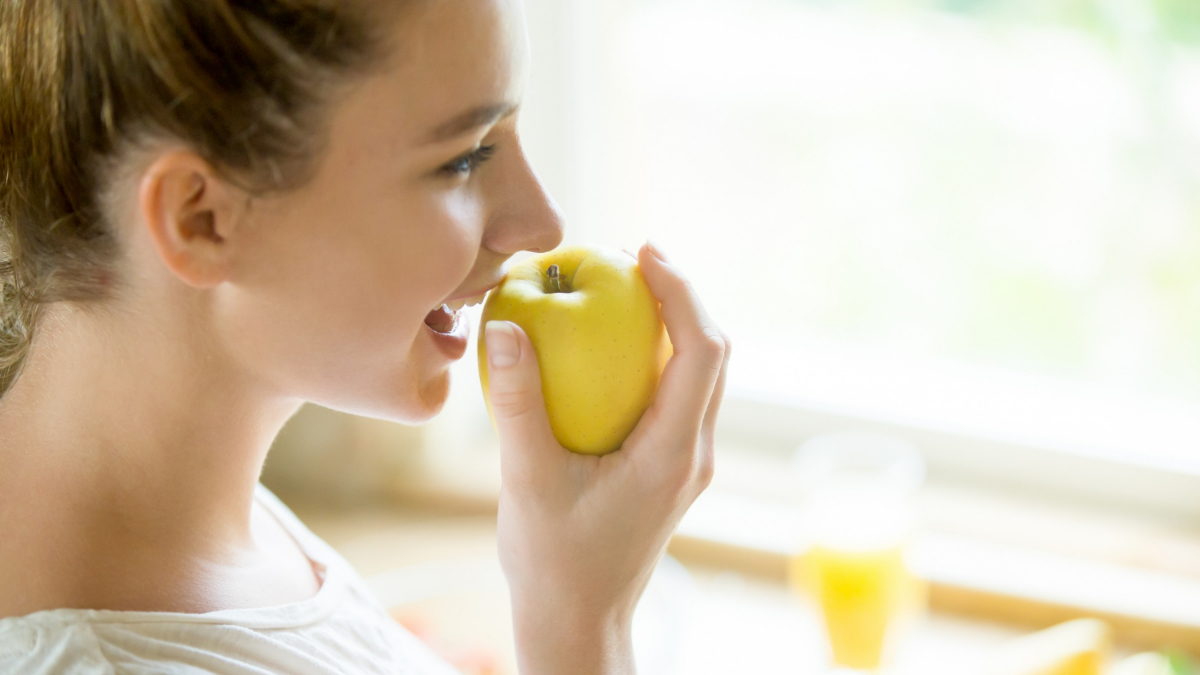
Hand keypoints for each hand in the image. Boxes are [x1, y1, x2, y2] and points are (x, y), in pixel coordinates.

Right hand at [484, 241, 729, 674]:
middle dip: (683, 296)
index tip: (645, 250)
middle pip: (715, 354)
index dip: (682, 292)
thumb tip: (505, 329)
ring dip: (675, 324)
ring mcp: (687, 462)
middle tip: (633, 257)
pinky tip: (613, 345)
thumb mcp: (527, 482)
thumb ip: (517, 405)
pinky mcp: (672, 466)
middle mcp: (693, 453)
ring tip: (627, 286)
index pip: (702, 352)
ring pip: (702, 374)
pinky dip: (658, 356)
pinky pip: (679, 394)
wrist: (579, 619)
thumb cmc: (553, 561)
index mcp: (672, 453)